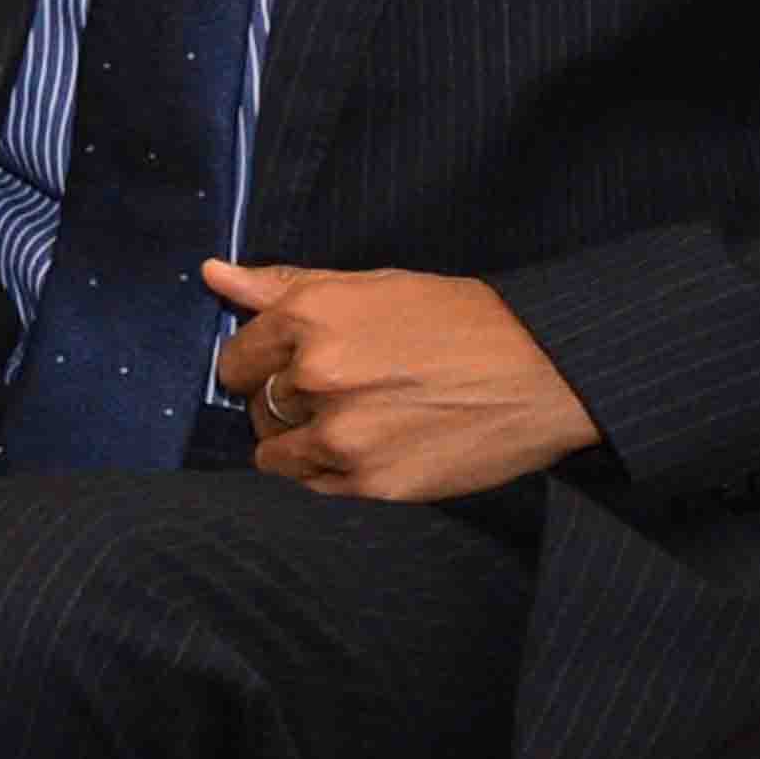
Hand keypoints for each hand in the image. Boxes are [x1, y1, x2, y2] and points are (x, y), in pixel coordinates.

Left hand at [202, 262, 593, 499]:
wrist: (546, 372)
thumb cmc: (461, 320)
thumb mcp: (373, 285)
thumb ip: (284, 284)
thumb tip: (213, 274)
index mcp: (309, 318)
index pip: (236, 360)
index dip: (261, 364)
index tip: (293, 365)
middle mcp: (315, 376)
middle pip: (256, 406)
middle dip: (284, 400)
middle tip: (339, 391)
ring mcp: (341, 435)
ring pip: (275, 452)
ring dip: (300, 440)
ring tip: (356, 421)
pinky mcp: (370, 482)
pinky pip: (314, 484)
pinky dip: (331, 470)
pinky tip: (374, 446)